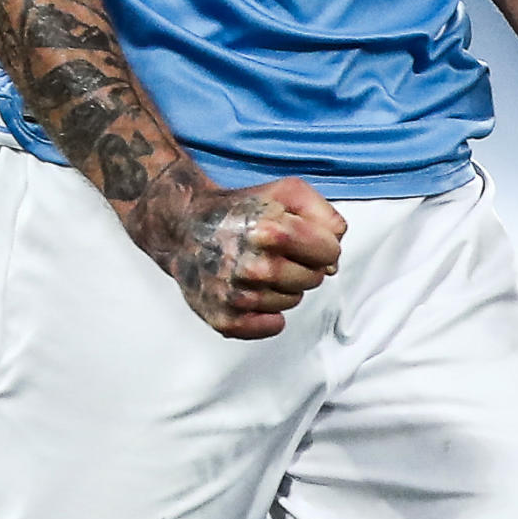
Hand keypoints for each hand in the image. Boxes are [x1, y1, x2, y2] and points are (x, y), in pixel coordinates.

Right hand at [132, 176, 346, 339]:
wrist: (184, 228)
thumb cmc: (239, 210)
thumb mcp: (286, 192)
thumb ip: (325, 214)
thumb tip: (334, 259)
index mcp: (271, 231)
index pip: (330, 252)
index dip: (320, 244)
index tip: (301, 239)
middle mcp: (255, 266)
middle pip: (314, 279)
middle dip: (302, 265)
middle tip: (274, 252)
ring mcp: (239, 296)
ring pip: (293, 301)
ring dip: (283, 286)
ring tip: (257, 267)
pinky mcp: (226, 319)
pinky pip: (273, 325)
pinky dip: (268, 313)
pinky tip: (251, 291)